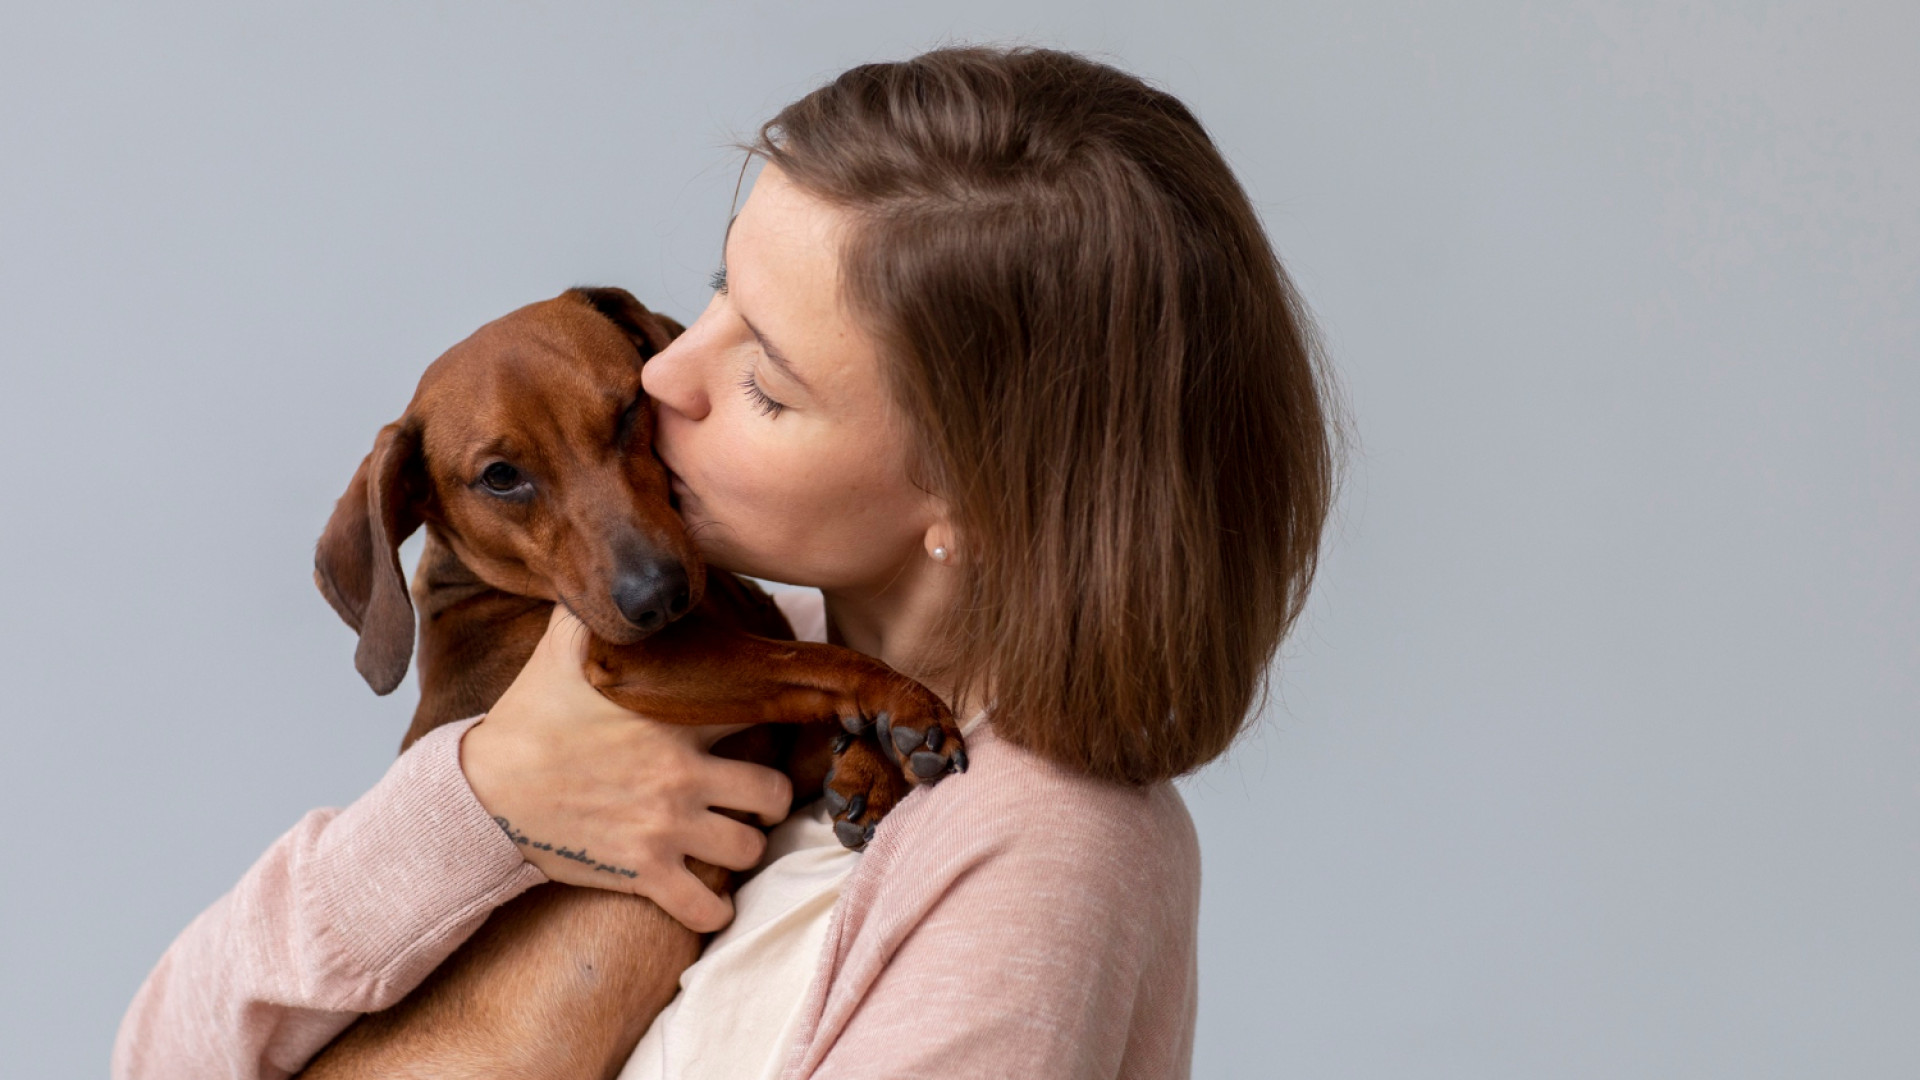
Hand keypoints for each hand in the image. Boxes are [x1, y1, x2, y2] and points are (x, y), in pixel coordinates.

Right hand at [459, 605, 792, 932]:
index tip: (775, 721)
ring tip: (730, 838)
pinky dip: (714, 909)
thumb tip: (607, 572)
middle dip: (770, 796)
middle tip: (754, 795)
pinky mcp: (643, 873)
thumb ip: (599, 611)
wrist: (483, 792)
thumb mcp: (562, 648)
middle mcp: (681, 774)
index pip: (760, 710)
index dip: (775, 716)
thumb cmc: (527, 718)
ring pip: (749, 848)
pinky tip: (706, 897)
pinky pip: (706, 907)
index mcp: (673, 717)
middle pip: (774, 791)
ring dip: (744, 847)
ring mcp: (665, 827)